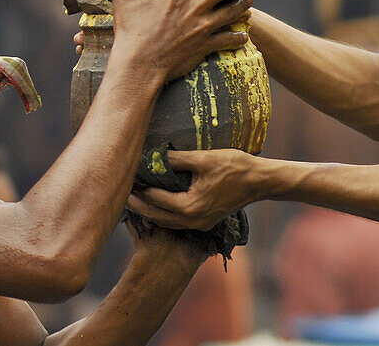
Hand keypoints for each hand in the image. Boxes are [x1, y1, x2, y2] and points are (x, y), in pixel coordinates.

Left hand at [125, 148, 259, 230]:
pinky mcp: (204, 221)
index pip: (154, 200)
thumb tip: (153, 155)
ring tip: (130, 198)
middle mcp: (192, 221)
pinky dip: (161, 213)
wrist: (260, 181)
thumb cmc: (234, 166)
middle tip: (118, 193)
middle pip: (155, 216)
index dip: (137, 189)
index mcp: (189, 207)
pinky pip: (175, 221)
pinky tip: (152, 203)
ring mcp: (199, 224)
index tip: (123, 178)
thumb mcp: (202, 158)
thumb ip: (175, 159)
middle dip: (136, 205)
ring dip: (147, 210)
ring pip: (164, 221)